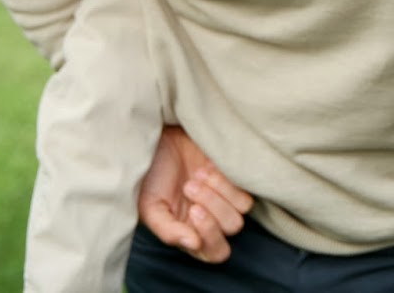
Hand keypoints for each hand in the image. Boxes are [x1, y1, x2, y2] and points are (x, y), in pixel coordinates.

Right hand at [137, 125, 253, 262]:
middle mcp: (212, 219)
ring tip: (197, 175)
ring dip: (220, 190)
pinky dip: (226, 177)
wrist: (156, 141)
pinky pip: (245, 185)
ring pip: (242, 207)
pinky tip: (206, 167)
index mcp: (192, 233)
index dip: (211, 235)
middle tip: (189, 186)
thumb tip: (194, 244)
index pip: (217, 252)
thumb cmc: (149, 178)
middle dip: (213, 206)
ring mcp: (225, 197)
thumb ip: (169, 231)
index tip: (193, 210)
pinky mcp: (232, 176)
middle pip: (233, 227)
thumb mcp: (149, 207)